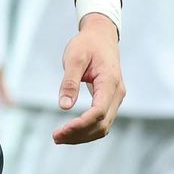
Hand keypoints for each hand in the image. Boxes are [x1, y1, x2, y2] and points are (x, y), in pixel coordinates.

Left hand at [53, 14, 124, 144]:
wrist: (101, 35)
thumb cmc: (87, 44)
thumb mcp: (74, 58)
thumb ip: (69, 82)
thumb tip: (64, 106)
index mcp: (110, 82)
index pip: (98, 112)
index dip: (80, 125)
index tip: (61, 131)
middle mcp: (117, 93)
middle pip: (102, 124)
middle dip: (79, 134)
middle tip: (56, 138)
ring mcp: (115, 98)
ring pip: (103, 126)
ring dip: (83, 135)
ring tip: (60, 138)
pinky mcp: (110, 100)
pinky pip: (101, 121)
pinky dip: (87, 129)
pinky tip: (71, 131)